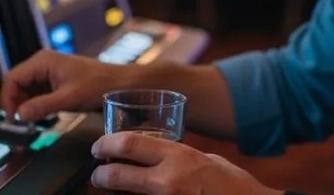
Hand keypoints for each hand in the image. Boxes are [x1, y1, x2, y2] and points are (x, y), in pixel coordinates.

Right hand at [1, 49, 128, 120]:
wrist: (118, 83)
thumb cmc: (97, 85)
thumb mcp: (68, 99)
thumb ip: (41, 106)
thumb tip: (19, 116)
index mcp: (42, 61)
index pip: (12, 78)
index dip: (8, 99)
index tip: (13, 119)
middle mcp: (42, 63)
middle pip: (17, 84)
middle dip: (17, 103)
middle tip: (23, 122)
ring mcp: (48, 71)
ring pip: (26, 89)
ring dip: (27, 105)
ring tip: (36, 119)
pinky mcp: (54, 80)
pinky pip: (37, 92)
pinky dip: (37, 104)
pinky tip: (45, 114)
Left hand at [90, 132, 282, 194]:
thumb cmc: (236, 186)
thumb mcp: (208, 160)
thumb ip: (180, 157)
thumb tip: (158, 156)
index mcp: (179, 156)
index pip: (130, 144)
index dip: (107, 144)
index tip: (99, 148)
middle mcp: (169, 181)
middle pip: (118, 175)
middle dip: (101, 176)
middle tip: (98, 175)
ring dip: (115, 194)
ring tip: (112, 190)